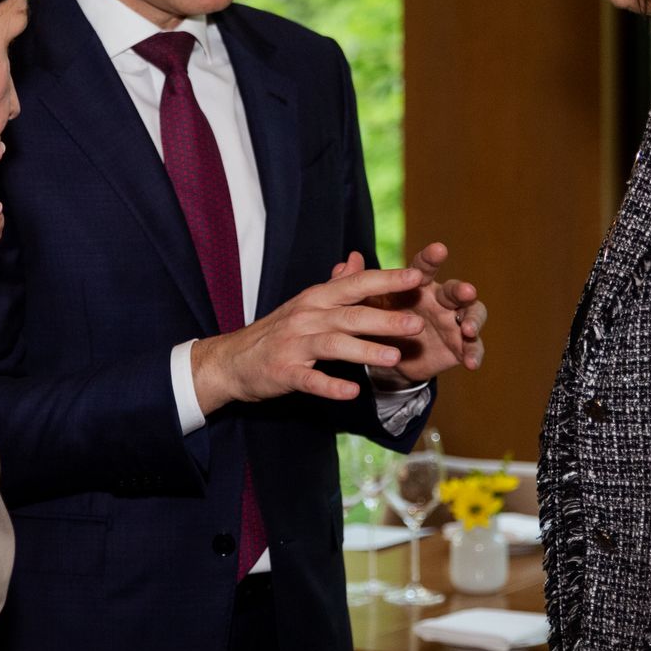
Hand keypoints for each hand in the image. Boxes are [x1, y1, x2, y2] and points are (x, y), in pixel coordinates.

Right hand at [190, 266, 427, 415]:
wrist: (232, 359)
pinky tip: (352, 391)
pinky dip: (331, 386)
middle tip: (417, 324)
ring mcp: (294, 344)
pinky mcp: (284, 372)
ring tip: (394, 358)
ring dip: (365, 350)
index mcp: (317, 298)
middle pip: (350, 315)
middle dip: (385, 318)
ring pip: (333, 345)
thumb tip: (357, 259)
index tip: (417, 278)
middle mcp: (307, 316)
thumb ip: (336, 283)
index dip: (386, 281)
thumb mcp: (307, 303)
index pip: (356, 284)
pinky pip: (310, 379)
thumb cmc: (277, 331)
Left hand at [331, 242, 486, 389]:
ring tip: (468, 329)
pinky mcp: (459, 345)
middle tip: (467, 291)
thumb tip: (351, 257)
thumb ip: (359, 282)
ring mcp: (453, 322)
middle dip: (461, 290)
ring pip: (472, 314)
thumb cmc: (381, 320)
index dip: (431, 258)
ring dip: (474, 320)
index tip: (438, 249)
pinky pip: (473, 347)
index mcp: (418, 285)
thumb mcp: (367, 304)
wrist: (388, 357)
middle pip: (455, 290)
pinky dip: (475, 354)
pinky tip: (471, 362)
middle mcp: (440, 299)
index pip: (425, 268)